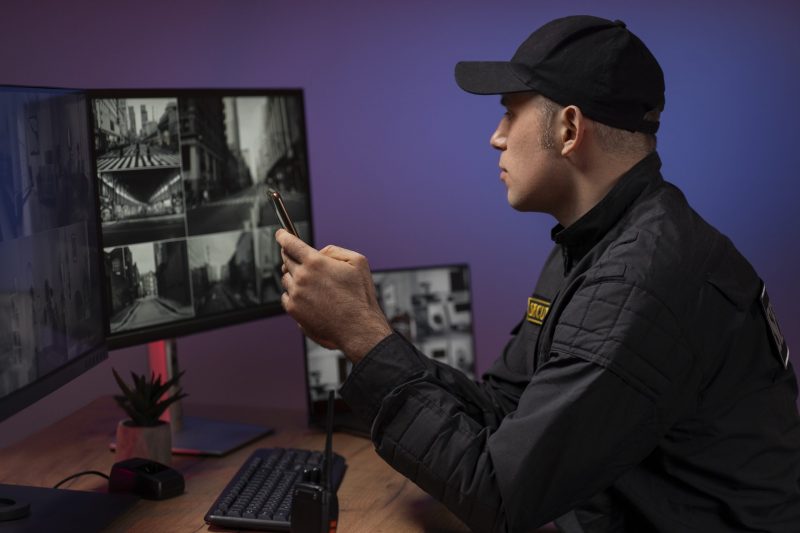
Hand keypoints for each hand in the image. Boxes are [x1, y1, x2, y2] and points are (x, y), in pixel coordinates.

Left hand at [275, 229, 392, 363]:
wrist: (357, 328)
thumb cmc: (360, 297)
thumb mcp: (357, 262)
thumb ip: (334, 250)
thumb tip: (319, 252)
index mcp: (315, 262)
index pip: (291, 243)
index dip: (284, 236)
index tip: (281, 234)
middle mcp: (301, 277)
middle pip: (286, 260)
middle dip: (290, 256)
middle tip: (300, 260)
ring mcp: (296, 294)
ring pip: (286, 278)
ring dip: (294, 277)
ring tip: (312, 285)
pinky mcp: (293, 310)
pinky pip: (286, 296)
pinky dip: (293, 294)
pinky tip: (308, 298)